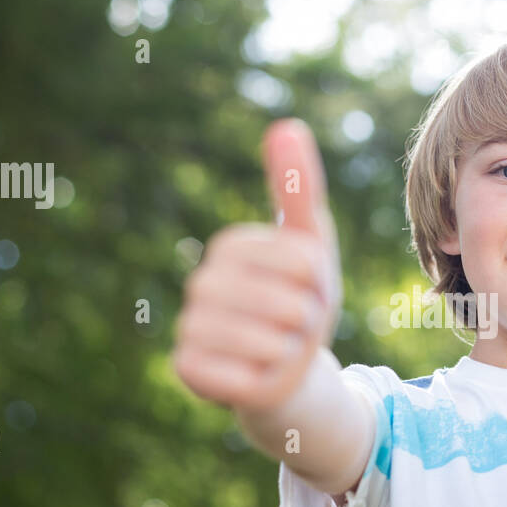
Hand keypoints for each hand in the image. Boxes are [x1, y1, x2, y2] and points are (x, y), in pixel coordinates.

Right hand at [173, 118, 343, 411]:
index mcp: (230, 246)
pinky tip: (254, 376)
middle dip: (305, 322)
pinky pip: (245, 378)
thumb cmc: (299, 302)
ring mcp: (190, 327)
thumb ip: (299, 188)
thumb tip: (286, 125)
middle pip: (290, 304)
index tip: (304, 288)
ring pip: (270, 343)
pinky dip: (264, 381)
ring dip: (288, 353)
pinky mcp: (188, 370)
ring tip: (277, 348)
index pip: (303, 261)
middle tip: (292, 325)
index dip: (318, 283)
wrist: (285, 371)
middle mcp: (201, 283)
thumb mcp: (311, 245)